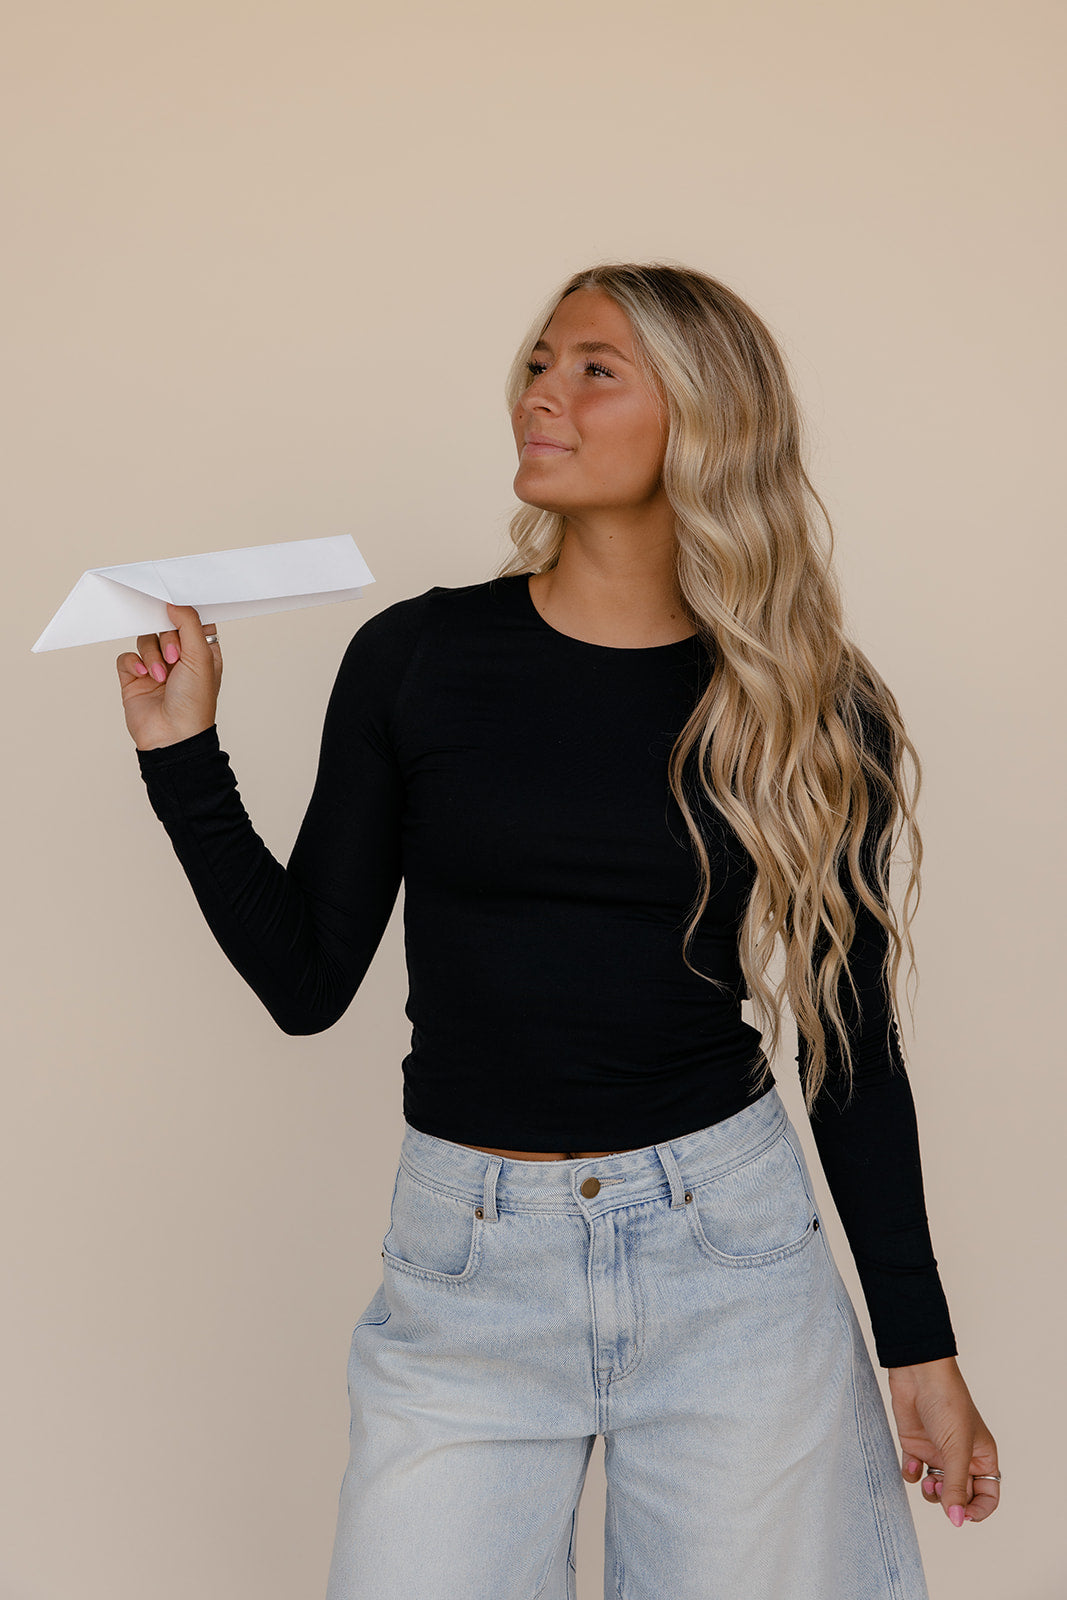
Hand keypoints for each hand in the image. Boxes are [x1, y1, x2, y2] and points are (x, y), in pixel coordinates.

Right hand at [117, 603, 222, 750]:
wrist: (171, 737)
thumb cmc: (194, 702)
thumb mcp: (200, 657)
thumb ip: (189, 623)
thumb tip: (174, 601)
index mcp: (201, 653)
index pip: (193, 621)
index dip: (185, 612)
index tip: (176, 601)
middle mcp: (179, 658)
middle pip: (165, 626)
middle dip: (168, 638)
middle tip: (175, 656)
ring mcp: (155, 668)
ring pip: (145, 639)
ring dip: (152, 654)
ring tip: (161, 676)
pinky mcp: (133, 678)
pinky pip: (126, 656)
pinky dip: (133, 663)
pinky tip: (143, 676)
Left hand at [888, 1356, 999, 1526]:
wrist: (918, 1375)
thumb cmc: (948, 1404)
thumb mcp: (957, 1450)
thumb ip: (957, 1487)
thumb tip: (956, 1521)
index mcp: (982, 1457)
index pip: (987, 1495)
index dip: (977, 1510)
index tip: (963, 1515)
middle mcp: (961, 1458)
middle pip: (960, 1496)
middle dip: (951, 1501)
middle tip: (940, 1491)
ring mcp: (937, 1452)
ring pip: (936, 1489)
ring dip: (931, 1492)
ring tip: (928, 1482)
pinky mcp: (916, 1445)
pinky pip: (914, 1472)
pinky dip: (912, 1473)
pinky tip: (912, 1462)